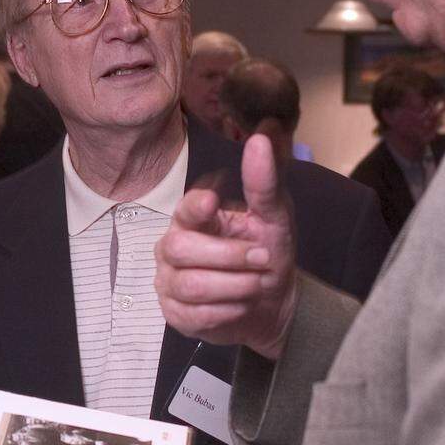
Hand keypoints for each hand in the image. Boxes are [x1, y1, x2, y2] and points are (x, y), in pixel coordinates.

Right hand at [155, 134, 297, 359]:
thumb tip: (267, 130)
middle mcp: (171, 246)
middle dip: (229, 256)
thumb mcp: (274, 216)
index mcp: (192, 217)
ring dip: (234, 286)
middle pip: (182, 249)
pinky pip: (193, 315)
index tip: (214, 202)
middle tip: (263, 257)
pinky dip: (226, 310)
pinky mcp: (174, 314)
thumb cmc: (266, 252)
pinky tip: (241, 305)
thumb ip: (266, 179)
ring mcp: (169, 282)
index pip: (184, 208)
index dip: (195, 206)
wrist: (273, 304)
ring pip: (190, 285)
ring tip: (256, 283)